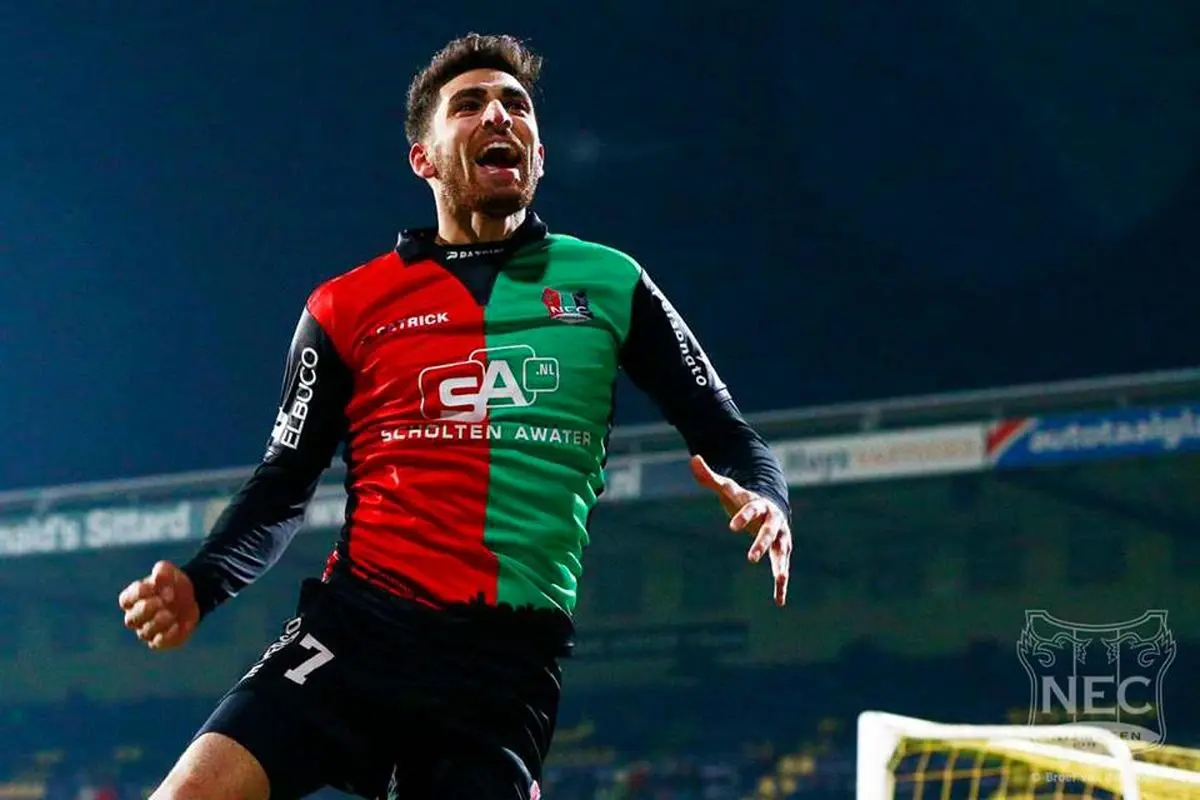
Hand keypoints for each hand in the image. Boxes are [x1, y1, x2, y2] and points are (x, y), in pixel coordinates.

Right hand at [118, 560, 199, 650]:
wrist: (192, 596)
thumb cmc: (172, 583)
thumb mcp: (169, 572)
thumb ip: (162, 571)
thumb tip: (158, 577)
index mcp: (133, 599)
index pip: (126, 600)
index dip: (138, 593)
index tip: (153, 585)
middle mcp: (136, 617)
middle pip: (131, 619)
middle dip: (146, 610)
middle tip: (163, 601)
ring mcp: (147, 630)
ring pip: (144, 632)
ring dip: (157, 622)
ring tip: (171, 613)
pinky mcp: (161, 640)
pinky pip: (158, 643)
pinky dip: (166, 636)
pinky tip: (176, 625)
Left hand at [690, 454, 791, 606]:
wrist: (770, 505)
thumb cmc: (744, 499)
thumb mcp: (727, 489)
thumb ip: (709, 476)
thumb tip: (693, 458)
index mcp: (758, 504)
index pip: (752, 509)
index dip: (743, 517)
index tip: (731, 527)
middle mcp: (773, 520)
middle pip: (770, 531)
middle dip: (762, 543)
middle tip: (751, 558)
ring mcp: (781, 536)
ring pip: (783, 550)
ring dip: (781, 565)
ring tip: (780, 580)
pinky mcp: (783, 551)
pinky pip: (783, 567)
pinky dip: (782, 584)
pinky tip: (780, 601)